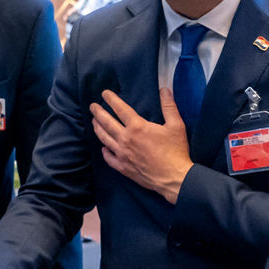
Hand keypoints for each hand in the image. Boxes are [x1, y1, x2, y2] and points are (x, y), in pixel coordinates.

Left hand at [92, 88, 193, 203]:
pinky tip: (104, 147)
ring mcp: (122, 154)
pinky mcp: (123, 167)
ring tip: (94, 122)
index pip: (120, 109)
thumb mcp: (176, 126)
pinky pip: (109, 158)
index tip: (104, 93)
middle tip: (92, 106)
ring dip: (97, 128)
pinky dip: (104, 151)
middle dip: (98, 112)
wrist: (174, 178)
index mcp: (137, 127)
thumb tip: (165, 90)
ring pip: (104, 138)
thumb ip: (169, 106)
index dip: (111, 99)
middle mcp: (126, 139)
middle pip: (106, 122)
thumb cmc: (176, 151)